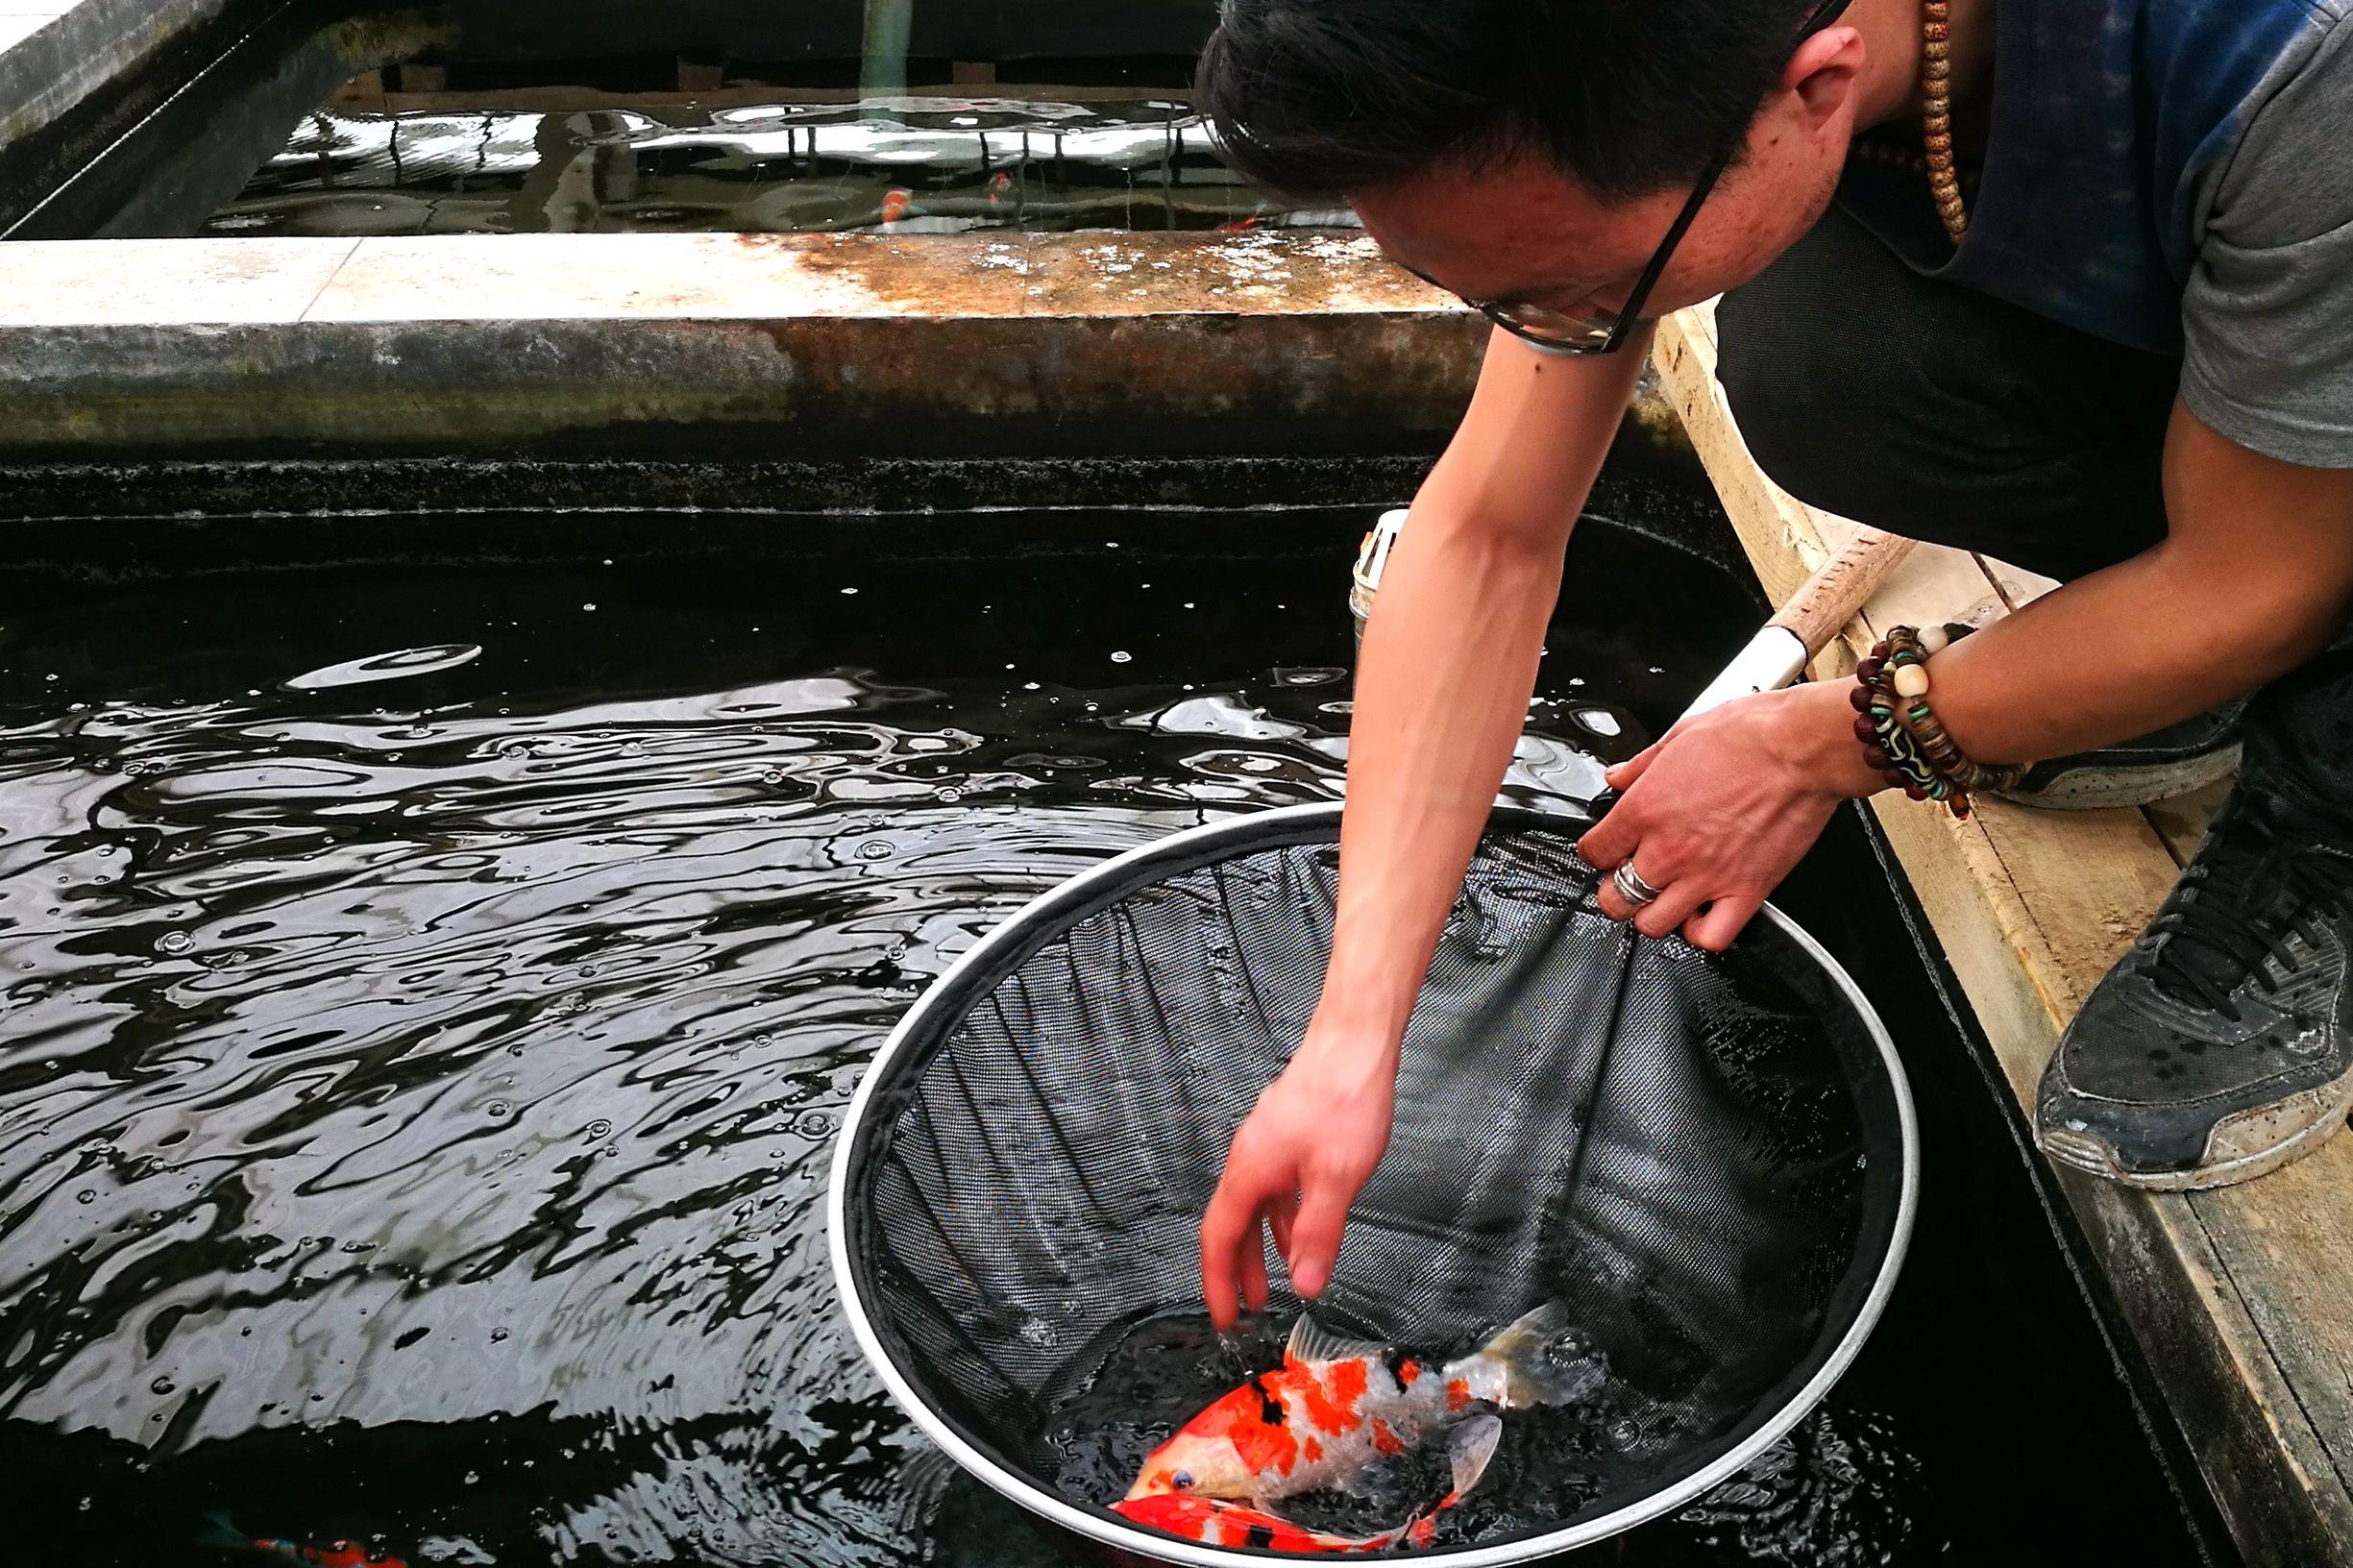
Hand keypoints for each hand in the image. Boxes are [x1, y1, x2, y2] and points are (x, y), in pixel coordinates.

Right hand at [1198, 1031, 1396, 1331]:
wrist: (1355, 1043)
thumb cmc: (1343, 1099)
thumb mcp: (1336, 1179)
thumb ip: (1317, 1235)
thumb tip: (1304, 1285)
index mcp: (1249, 1173)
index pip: (1219, 1240)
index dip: (1218, 1284)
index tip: (1223, 1319)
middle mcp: (1248, 1159)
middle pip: (1230, 1226)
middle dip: (1234, 1273)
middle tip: (1241, 1313)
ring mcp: (1266, 1146)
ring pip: (1251, 1209)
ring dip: (1255, 1249)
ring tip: (1268, 1284)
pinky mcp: (1286, 1137)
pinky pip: (1271, 1190)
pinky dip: (1276, 1220)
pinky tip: (1295, 1232)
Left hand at [1577, 682, 1875, 949]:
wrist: (1803, 749)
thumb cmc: (1751, 735)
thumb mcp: (1680, 735)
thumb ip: (1641, 764)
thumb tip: (1618, 776)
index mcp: (1645, 809)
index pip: (1593, 851)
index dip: (1595, 852)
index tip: (1606, 849)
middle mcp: (1669, 849)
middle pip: (1615, 898)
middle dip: (1614, 891)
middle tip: (1626, 880)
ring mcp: (1707, 875)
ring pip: (1653, 924)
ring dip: (1651, 914)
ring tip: (1661, 898)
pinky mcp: (1747, 891)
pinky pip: (1711, 937)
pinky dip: (1701, 933)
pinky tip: (1701, 914)